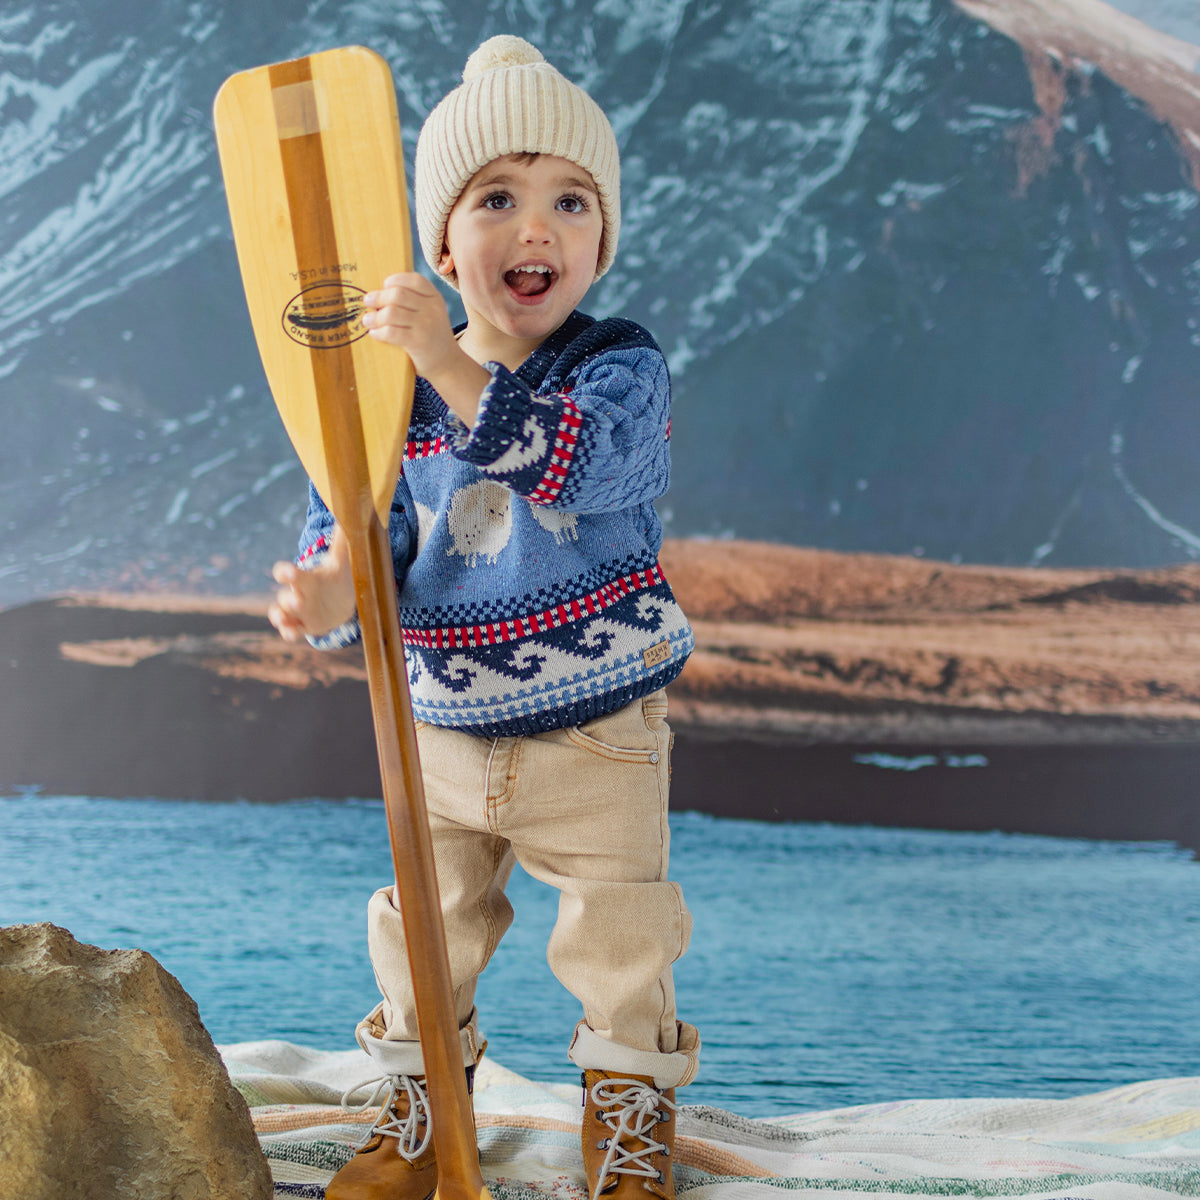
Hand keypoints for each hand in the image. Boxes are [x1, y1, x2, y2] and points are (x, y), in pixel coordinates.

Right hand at [267, 525, 355, 641]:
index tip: (287, 572)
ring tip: (283, 621)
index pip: (287, 573)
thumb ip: (342, 541)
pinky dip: (288, 632)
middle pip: (284, 596)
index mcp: (305, 578)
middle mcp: (297, 594)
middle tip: (297, 601)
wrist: (342, 600)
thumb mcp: (341, 561)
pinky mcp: (304, 626)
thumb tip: (348, 513)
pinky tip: (291, 634)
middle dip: (287, 599)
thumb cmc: (337, 576)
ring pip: (281, 614)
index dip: (284, 572)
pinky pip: (292, 631)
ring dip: (280, 617)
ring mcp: (298, 612)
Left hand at [361, 274, 490, 425]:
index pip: (414, 280)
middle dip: (378, 297)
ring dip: (374, 317)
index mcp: (435, 297)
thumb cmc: (430, 337)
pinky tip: (375, 334)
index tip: (385, 286)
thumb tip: (376, 294)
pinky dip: (378, 332)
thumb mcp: (430, 313)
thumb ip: (412, 302)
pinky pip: (390, 332)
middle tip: (368, 302)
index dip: (395, 280)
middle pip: (397, 294)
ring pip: (391, 312)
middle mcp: (432, 309)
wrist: (447, 364)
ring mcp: (426, 326)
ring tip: (368, 321)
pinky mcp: (417, 342)